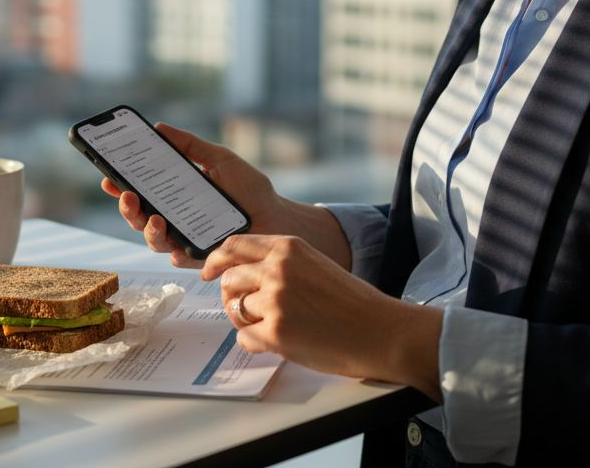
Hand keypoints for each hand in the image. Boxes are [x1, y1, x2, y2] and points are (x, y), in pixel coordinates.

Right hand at [100, 123, 347, 268]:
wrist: (277, 216)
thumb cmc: (249, 189)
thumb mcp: (219, 159)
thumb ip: (190, 145)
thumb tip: (159, 127)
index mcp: (175, 195)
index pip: (141, 192)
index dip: (120, 186)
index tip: (108, 176)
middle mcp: (174, 220)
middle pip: (139, 217)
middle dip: (127, 208)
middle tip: (126, 194)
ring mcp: (185, 240)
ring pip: (153, 240)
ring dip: (146, 229)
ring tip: (152, 217)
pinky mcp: (200, 258)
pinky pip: (178, 258)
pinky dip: (173, 249)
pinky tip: (174, 241)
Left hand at [203, 234, 443, 397]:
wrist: (380, 329)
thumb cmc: (351, 301)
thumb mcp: (314, 264)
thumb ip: (280, 263)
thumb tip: (239, 275)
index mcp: (288, 248)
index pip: (234, 245)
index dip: (215, 259)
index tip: (209, 272)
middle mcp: (277, 269)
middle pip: (228, 279)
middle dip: (231, 297)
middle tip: (247, 310)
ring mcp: (274, 300)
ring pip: (233, 310)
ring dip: (245, 321)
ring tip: (270, 327)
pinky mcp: (275, 332)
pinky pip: (244, 338)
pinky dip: (255, 343)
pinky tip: (279, 342)